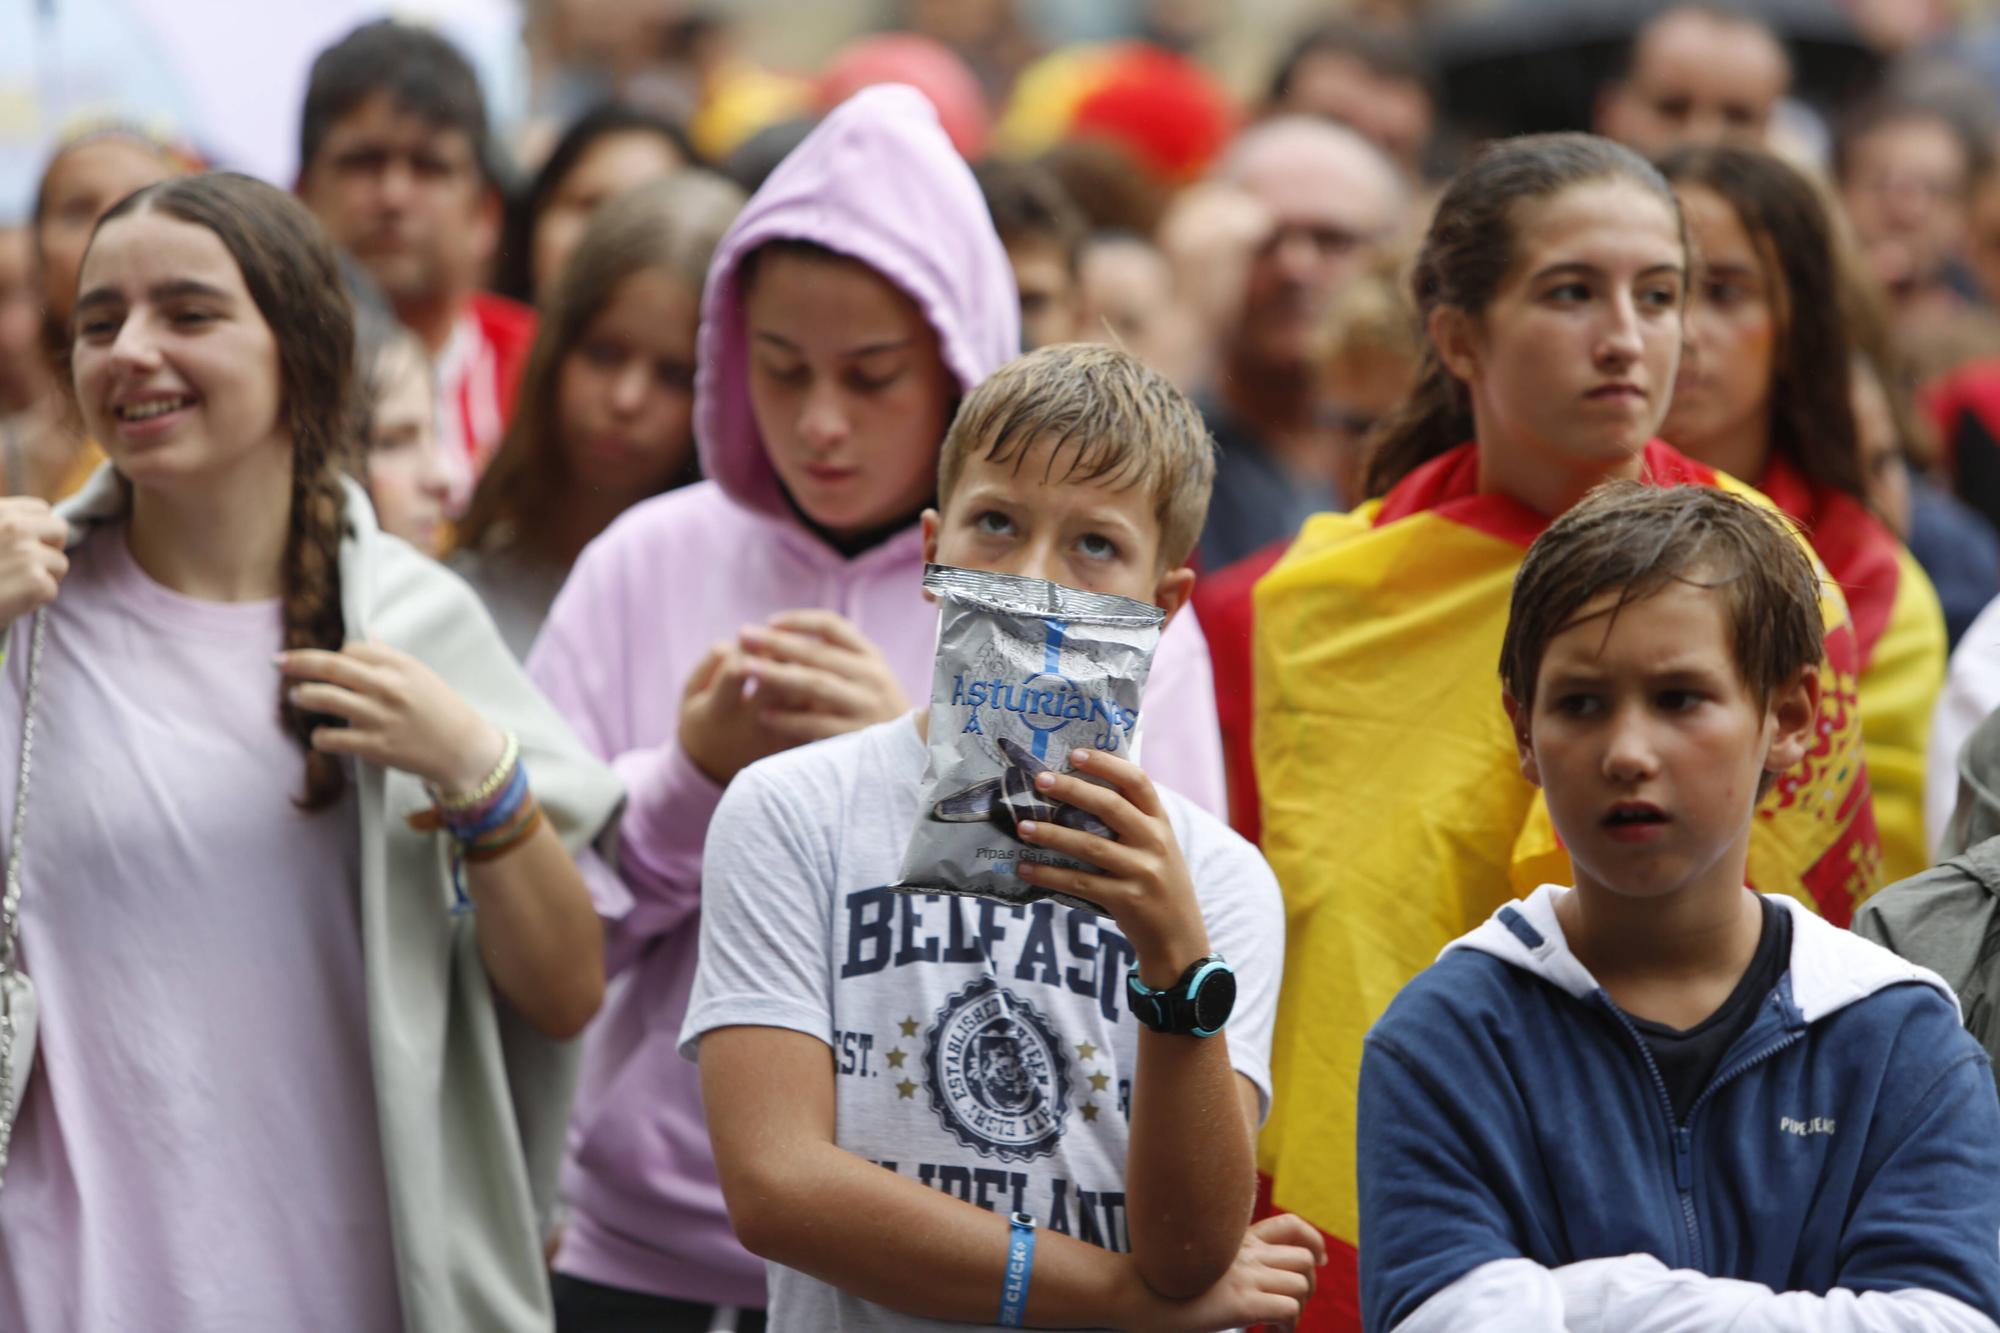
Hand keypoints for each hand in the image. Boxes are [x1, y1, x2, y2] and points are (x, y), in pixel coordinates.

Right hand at [0, 497, 67, 624]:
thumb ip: (3, 526)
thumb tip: (34, 525)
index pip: (41, 509)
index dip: (38, 530)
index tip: (27, 545)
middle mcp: (14, 526)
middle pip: (60, 530)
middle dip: (49, 549)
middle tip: (29, 568)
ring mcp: (27, 553)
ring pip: (59, 564)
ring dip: (41, 578)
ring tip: (10, 587)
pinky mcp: (35, 581)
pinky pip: (51, 590)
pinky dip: (33, 601)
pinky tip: (8, 601)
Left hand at [277, 641, 504, 791]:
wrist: (464, 749)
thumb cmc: (442, 710)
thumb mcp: (421, 676)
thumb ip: (389, 658)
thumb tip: (361, 641)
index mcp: (400, 665)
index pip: (351, 650)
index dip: (337, 656)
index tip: (332, 666)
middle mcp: (388, 687)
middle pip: (330, 666)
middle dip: (297, 662)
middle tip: (277, 662)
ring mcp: (379, 717)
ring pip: (324, 698)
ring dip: (303, 696)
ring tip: (298, 698)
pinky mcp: (374, 747)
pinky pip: (331, 738)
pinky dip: (319, 736)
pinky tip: (321, 735)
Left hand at [738, 610, 910, 741]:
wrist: (913, 756)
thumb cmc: (876, 711)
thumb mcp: (868, 678)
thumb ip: (837, 657)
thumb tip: (781, 635)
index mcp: (871, 657)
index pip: (833, 626)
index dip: (799, 620)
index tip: (769, 622)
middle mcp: (871, 677)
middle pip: (817, 653)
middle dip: (776, 642)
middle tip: (742, 635)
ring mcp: (866, 707)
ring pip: (815, 684)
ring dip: (777, 674)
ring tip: (745, 668)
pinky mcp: (857, 738)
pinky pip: (816, 725)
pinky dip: (789, 719)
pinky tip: (763, 714)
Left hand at [1011, 747, 1210, 985]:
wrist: (1179, 939)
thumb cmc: (1159, 884)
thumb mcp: (1157, 846)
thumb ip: (1131, 821)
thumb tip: (1078, 789)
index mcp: (1161, 822)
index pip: (1137, 781)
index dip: (1106, 764)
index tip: (1075, 753)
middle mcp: (1155, 842)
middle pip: (1110, 807)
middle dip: (1072, 790)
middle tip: (1039, 780)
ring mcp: (1142, 872)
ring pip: (1090, 846)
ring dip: (1052, 835)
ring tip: (1022, 827)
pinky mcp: (1127, 900)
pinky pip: (1080, 883)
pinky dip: (1050, 874)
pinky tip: (1026, 867)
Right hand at [1128, 1213, 1325, 1331]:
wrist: (1135, 1291)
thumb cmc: (1161, 1282)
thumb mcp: (1199, 1259)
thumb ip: (1225, 1259)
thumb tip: (1243, 1279)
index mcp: (1236, 1238)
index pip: (1291, 1225)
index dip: (1313, 1242)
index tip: (1318, 1262)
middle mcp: (1245, 1252)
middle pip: (1304, 1258)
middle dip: (1307, 1285)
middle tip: (1288, 1305)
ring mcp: (1244, 1276)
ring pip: (1301, 1284)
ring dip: (1297, 1308)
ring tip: (1276, 1323)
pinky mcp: (1241, 1303)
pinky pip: (1289, 1309)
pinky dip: (1287, 1325)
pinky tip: (1266, 1332)